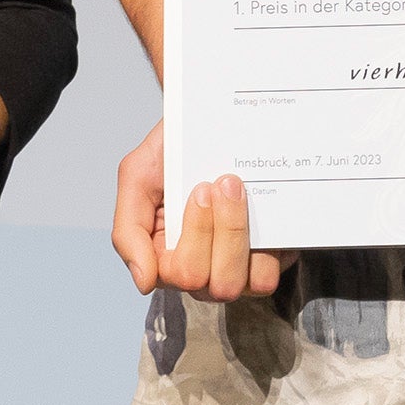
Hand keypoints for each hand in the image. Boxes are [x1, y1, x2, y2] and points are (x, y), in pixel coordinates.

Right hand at [110, 121, 290, 302]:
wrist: (215, 120)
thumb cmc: (175, 150)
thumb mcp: (138, 177)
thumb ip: (128, 230)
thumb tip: (144, 282)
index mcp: (166, 258)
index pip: (183, 275)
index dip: (196, 234)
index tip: (201, 189)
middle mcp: (202, 270)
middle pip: (217, 284)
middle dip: (223, 228)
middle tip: (223, 183)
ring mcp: (237, 268)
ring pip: (249, 283)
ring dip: (244, 232)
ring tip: (242, 192)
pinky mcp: (270, 259)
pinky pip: (276, 271)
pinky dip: (273, 241)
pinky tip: (262, 207)